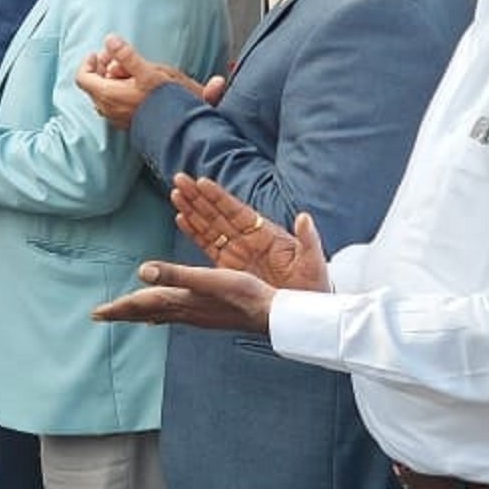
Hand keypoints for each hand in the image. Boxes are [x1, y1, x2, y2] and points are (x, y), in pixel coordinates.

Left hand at [75, 33, 209, 129]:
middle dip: (101, 67)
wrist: (179, 128)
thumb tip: (110, 40)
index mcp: (107, 95)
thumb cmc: (165, 100)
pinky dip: (116, 90)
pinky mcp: (124, 122)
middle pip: (92, 84)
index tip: (100, 53)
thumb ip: (126, 56)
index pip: (83, 77)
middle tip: (115, 56)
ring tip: (127, 68)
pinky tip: (133, 84)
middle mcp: (106, 109)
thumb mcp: (148, 72)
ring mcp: (114, 117)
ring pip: (102, 94)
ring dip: (109, 78)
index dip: (88, 62)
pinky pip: (111, 103)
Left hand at [92, 260, 283, 332]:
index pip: (142, 304)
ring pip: (158, 314)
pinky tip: (161, 315)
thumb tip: (141, 270)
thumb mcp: (209, 279)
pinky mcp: (206, 314)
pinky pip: (174, 314)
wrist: (271, 314)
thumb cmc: (244, 294)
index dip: (119, 307)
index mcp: (181, 301)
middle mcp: (185, 311)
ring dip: (138, 313)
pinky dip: (160, 313)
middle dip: (122, 312)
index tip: (96, 312)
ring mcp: (196, 315)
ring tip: (124, 313)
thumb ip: (175, 274)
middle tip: (99, 316)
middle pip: (145, 312)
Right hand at [171, 174, 330, 291]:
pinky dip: (194, 232)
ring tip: (175, 193)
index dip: (218, 197)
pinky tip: (181, 219)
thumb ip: (308, 239)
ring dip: (191, 210)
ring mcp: (237, 252)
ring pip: (209, 227)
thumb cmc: (312, 284)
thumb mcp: (313, 261)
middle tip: (179, 179)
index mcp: (265, 234)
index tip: (202, 182)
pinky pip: (208, 246)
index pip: (236, 210)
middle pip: (217, 214)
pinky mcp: (229, 268)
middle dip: (198, 196)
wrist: (305, 309)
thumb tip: (304, 217)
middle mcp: (247, 239)